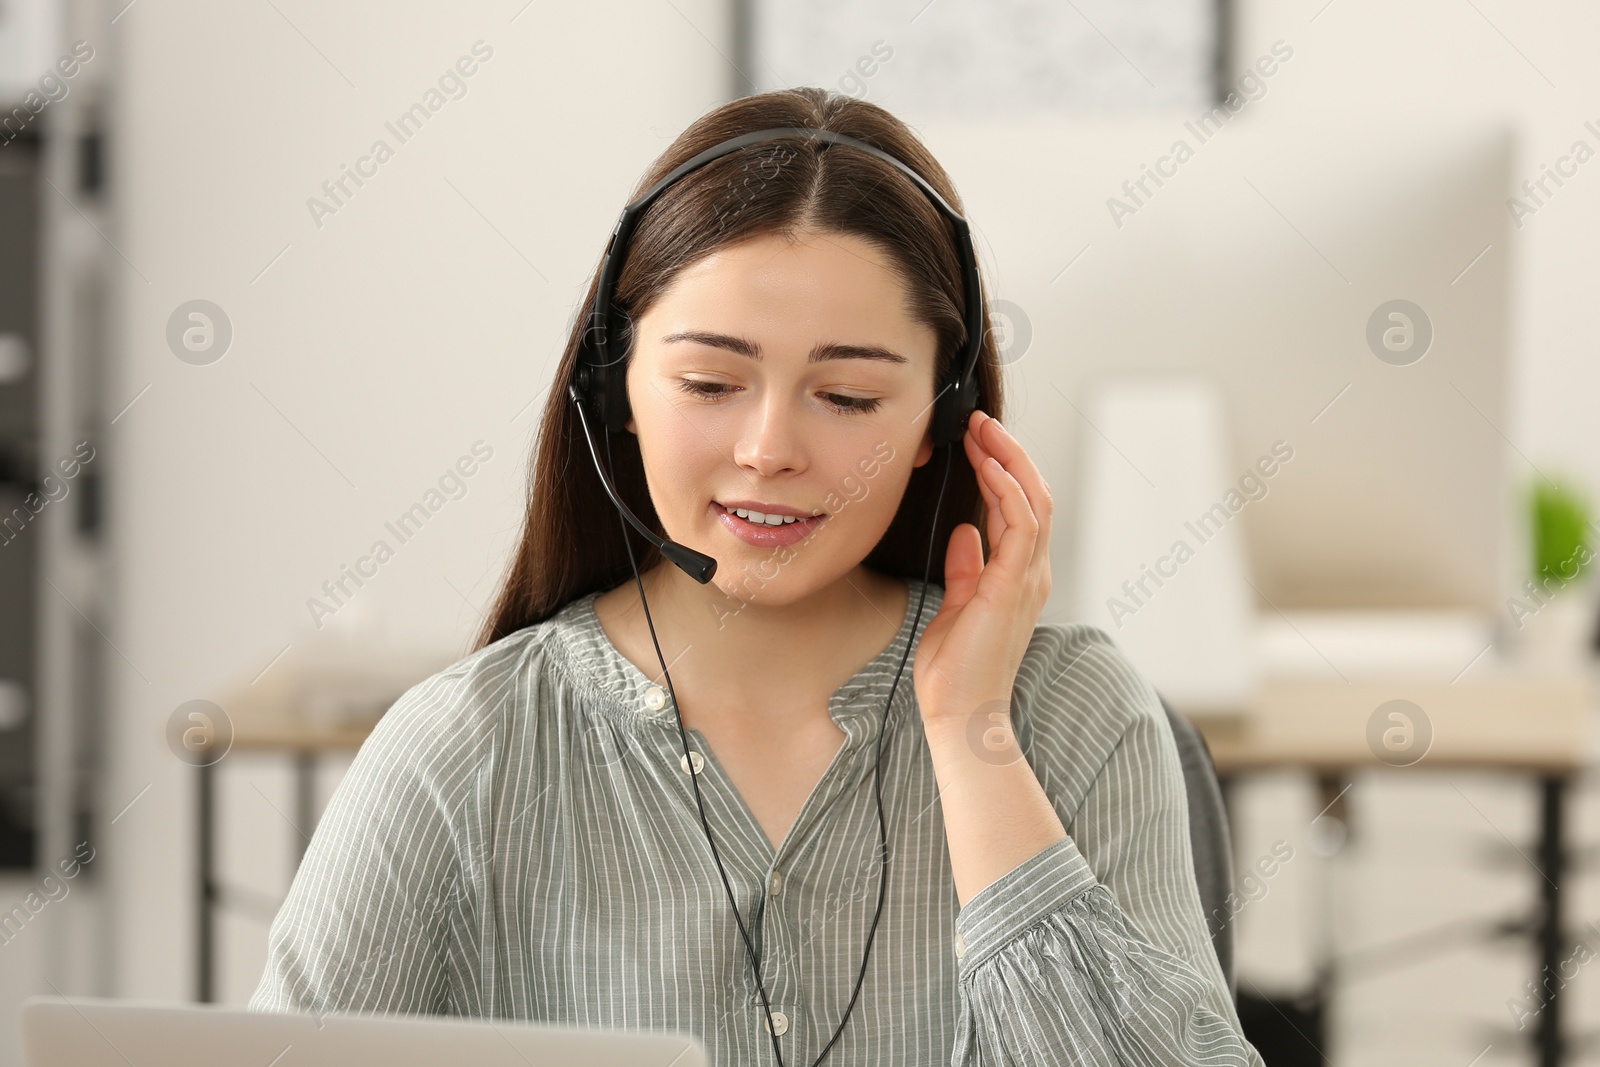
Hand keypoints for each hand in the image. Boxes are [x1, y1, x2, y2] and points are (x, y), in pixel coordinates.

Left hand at [913, 410, 1053, 728]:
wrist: (961, 714)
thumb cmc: (956, 671)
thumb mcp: (956, 608)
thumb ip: (965, 570)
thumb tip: (966, 534)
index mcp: (1018, 577)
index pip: (1021, 509)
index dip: (1003, 470)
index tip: (977, 442)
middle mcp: (1031, 573)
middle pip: (1034, 495)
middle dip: (1008, 453)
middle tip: (979, 423)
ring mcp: (1026, 579)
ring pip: (1032, 501)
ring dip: (1008, 460)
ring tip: (982, 431)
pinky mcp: (1011, 586)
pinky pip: (1020, 525)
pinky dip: (1007, 490)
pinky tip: (989, 465)